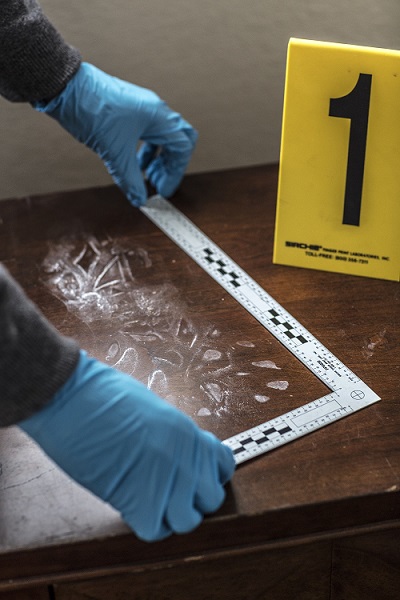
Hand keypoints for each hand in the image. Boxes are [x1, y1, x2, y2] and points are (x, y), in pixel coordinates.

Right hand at [19, 351, 234, 540]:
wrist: (72, 396)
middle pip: (211, 497)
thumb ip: (168, 435)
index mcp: (186, 430)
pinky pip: (156, 529)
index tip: (191, 478)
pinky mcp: (138, 496)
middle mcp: (183, 454)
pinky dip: (147, 525)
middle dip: (193, 501)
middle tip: (169, 494)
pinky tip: (134, 509)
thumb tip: (168, 455)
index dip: (207, 476)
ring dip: (173, 517)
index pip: (222, 465)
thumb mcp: (150, 408)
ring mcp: (165, 475)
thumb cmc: (101, 392)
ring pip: (189, 519)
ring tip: (154, 505)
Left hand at [33, 63, 197, 206]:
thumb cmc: (91, 110)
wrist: (65, 86)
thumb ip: (130, 179)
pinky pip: (145, 132)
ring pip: (161, 136)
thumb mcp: (114, 153)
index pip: (181, 148)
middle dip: (170, 165)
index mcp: (158, 117)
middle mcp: (154, 109)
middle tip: (158, 183)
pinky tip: (132, 161)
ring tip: (145, 176)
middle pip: (178, 140)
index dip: (174, 173)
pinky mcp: (127, 108)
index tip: (163, 190)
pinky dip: (144, 150)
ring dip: (156, 159)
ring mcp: (141, 107)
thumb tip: (139, 199)